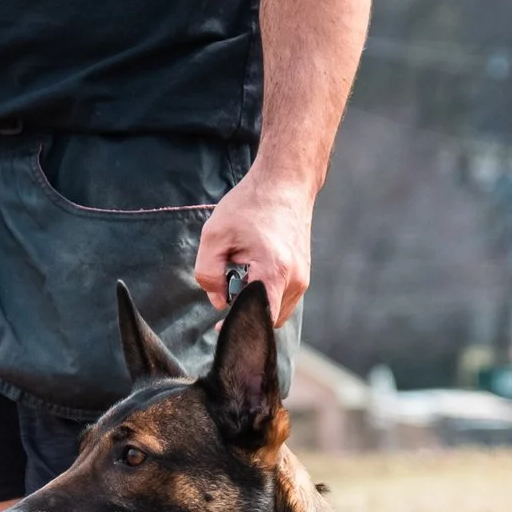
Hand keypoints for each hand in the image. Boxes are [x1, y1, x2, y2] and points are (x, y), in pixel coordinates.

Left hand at [195, 168, 311, 324]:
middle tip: (228, 286)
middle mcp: (295, 280)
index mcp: (274, 271)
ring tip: (242, 272)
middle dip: (245, 311)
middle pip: (266, 319)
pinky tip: (254, 270)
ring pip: (275, 312)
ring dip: (255, 302)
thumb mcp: (214, 234)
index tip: (221, 327)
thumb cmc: (249, 205)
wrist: (285, 183)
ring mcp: (303, 279)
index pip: (260, 320)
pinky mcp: (304, 276)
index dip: (239, 328)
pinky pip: (282, 300)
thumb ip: (207, 273)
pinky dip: (265, 294)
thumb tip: (218, 302)